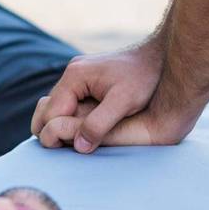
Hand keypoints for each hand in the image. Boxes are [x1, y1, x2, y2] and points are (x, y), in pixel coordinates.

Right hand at [31, 42, 194, 152]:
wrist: (161, 58)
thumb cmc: (145, 77)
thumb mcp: (124, 102)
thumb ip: (100, 124)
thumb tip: (78, 146)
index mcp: (75, 76)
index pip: (50, 112)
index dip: (55, 134)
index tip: (66, 151)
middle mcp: (72, 74)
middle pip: (47, 110)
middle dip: (53, 130)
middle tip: (69, 149)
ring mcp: (78, 77)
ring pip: (57, 108)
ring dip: (63, 125)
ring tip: (80, 142)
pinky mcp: (87, 82)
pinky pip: (71, 104)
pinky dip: (74, 118)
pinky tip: (88, 131)